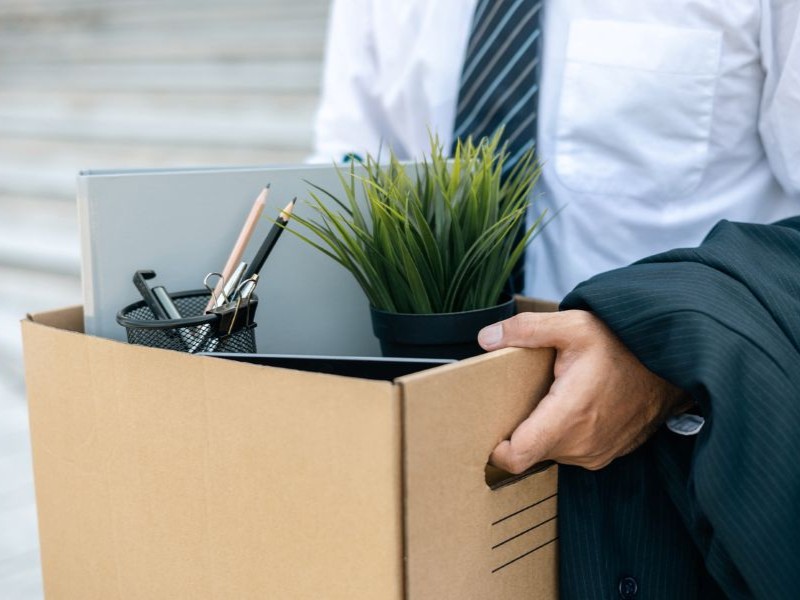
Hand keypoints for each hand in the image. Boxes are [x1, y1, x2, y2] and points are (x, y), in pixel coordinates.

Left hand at [478, 310, 688, 472]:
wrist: (671, 362)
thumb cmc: (622, 343)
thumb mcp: (573, 325)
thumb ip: (525, 330)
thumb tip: (485, 338)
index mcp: (569, 415)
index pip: (517, 456)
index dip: (496, 448)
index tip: (489, 427)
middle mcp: (582, 443)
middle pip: (529, 451)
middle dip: (517, 430)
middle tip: (518, 398)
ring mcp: (596, 453)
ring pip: (550, 452)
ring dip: (542, 431)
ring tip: (549, 398)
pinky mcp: (606, 454)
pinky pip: (571, 451)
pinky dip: (564, 434)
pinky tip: (571, 406)